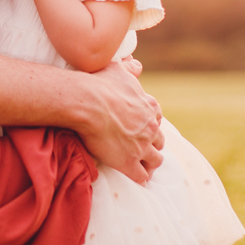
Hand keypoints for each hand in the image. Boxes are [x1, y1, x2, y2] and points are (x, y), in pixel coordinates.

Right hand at [80, 61, 163, 183]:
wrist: (86, 103)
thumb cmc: (99, 84)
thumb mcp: (118, 70)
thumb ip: (130, 68)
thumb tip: (136, 64)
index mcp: (150, 107)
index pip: (157, 119)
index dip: (150, 123)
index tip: (142, 127)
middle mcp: (150, 127)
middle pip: (159, 140)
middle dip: (152, 144)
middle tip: (142, 148)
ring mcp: (142, 147)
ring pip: (155, 160)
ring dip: (150, 163)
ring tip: (144, 167)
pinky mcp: (129, 163)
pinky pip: (141, 177)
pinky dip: (141, 179)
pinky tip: (138, 180)